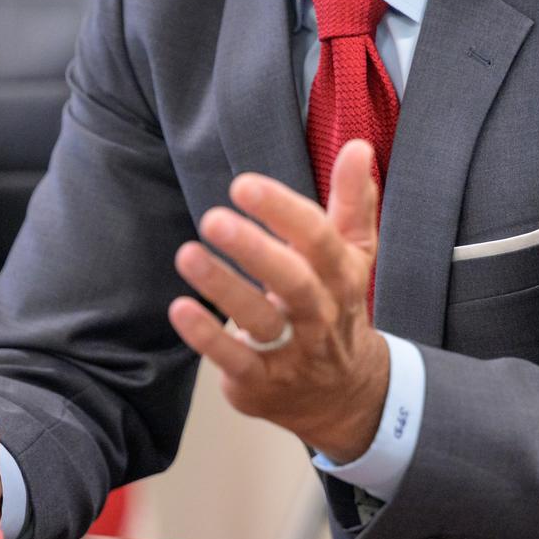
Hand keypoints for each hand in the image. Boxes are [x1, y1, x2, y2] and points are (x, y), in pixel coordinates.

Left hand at [169, 139, 389, 462]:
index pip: (318, 238)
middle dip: (254, 249)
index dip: (283, 211)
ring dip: (223, 287)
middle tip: (214, 218)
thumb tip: (358, 145)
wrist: (345, 393)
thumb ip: (353, 198)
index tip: (245, 185)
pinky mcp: (261, 382)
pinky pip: (235, 361)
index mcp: (341, 274)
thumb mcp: (353, 252)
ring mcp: (291, 351)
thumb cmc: (337, 303)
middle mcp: (320, 313)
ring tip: (187, 254)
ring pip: (260, 320)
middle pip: (293, 281)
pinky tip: (180, 308)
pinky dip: (208, 337)